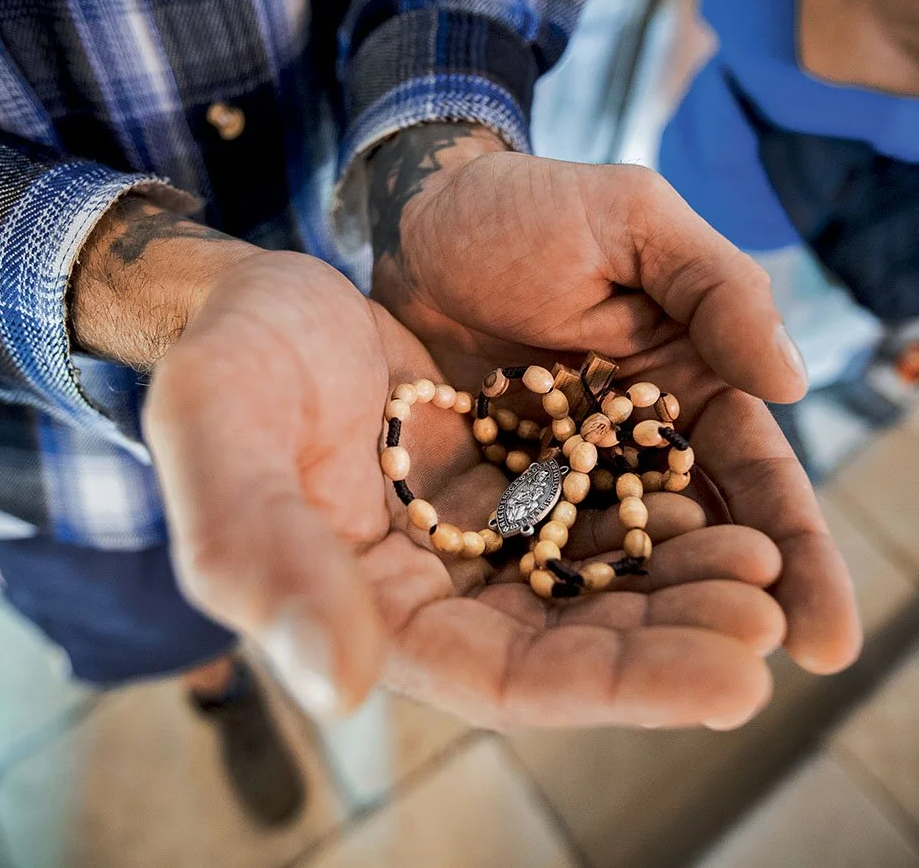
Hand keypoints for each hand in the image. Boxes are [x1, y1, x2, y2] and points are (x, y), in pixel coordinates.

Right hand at [144, 250, 785, 728]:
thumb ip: (264, 560)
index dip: (614, 690)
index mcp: (369, 615)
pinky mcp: (498, 478)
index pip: (505, 683)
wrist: (252, 298)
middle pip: (570, 645)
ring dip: (678, 584)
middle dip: (672, 643)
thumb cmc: (225, 366)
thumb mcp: (222, 444)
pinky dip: (648, 514)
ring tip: (760, 567)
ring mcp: (470, 536)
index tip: (729, 682)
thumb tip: (336, 687)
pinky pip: (589, 510)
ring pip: (592, 582)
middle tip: (767, 623)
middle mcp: (433, 592)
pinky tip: (708, 501)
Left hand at [369, 123, 860, 674]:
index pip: (755, 479)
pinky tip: (573, 652)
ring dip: (652, 620)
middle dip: (731, 606)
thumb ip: (717, 290)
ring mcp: (560, 474)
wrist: (416, 220)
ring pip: (619, 559)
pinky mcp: (492, 487)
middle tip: (757, 679)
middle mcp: (633, 444)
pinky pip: (530, 549)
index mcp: (689, 383)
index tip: (824, 636)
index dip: (793, 553)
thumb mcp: (633, 223)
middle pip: (698, 539)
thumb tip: (794, 383)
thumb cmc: (528, 207)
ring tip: (683, 688)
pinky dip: (558, 595)